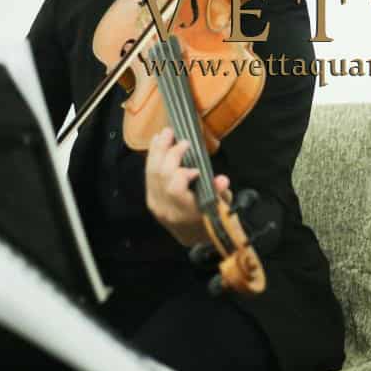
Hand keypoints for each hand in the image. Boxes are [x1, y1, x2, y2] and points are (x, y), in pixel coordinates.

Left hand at [145, 127, 230, 245]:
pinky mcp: (151, 198)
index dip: (182, 174)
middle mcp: (166, 208)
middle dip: (170, 154)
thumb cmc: (211, 219)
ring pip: (151, 173)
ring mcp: (155, 203)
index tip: (196, 169)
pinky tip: (157, 142)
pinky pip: (148, 175)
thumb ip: (220, 193)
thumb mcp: (222, 207)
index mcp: (184, 213)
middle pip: (161, 176)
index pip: (174, 189)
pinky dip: (152, 157)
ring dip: (158, 151)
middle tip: (183, 141)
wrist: (194, 237)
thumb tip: (221, 180)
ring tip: (165, 133)